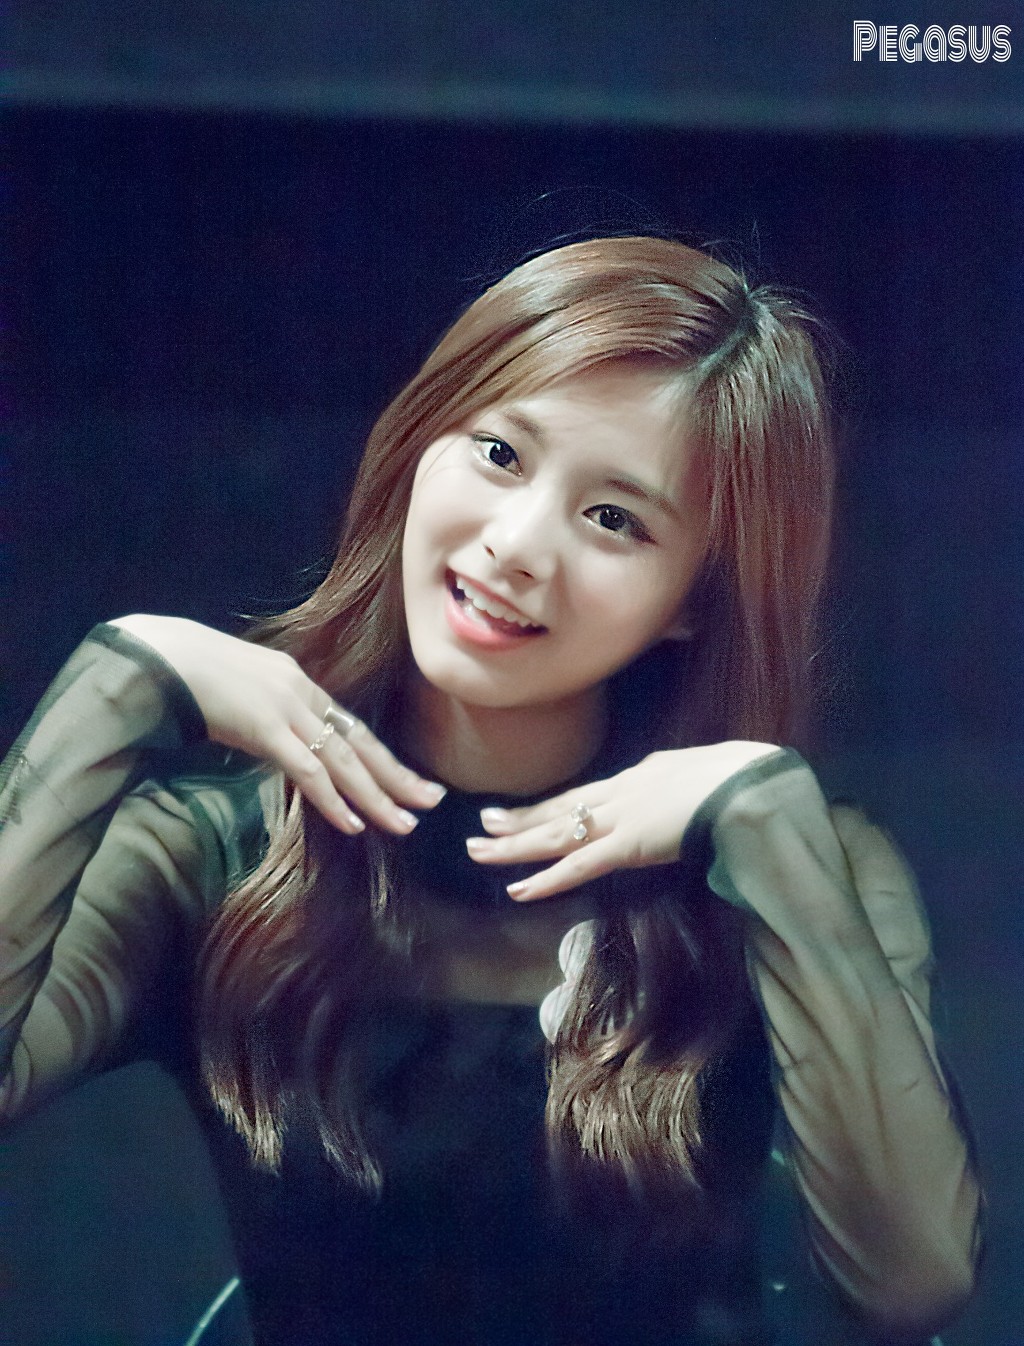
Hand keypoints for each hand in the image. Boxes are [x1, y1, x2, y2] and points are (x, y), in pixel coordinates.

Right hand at [110, 615, 445, 834]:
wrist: (161, 657)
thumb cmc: (192, 677)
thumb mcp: (244, 696)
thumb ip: (269, 720)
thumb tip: (279, 746)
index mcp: (300, 686)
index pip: (352, 729)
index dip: (382, 758)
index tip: (409, 781)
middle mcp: (303, 695)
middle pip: (362, 744)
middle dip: (398, 776)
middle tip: (432, 801)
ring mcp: (288, 710)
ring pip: (345, 762)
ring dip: (377, 797)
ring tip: (404, 823)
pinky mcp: (267, 728)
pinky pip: (308, 771)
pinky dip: (333, 800)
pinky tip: (353, 823)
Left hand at [465, 742, 779, 900]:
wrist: (750, 782)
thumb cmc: (742, 777)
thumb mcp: (706, 773)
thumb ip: (685, 785)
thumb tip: (681, 792)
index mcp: (641, 775)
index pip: (585, 794)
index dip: (553, 805)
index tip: (526, 809)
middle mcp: (620, 793)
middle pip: (559, 809)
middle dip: (520, 819)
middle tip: (483, 823)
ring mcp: (620, 820)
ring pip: (556, 836)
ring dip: (515, 846)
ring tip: (478, 849)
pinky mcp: (627, 846)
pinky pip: (578, 867)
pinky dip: (546, 880)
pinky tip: (518, 890)